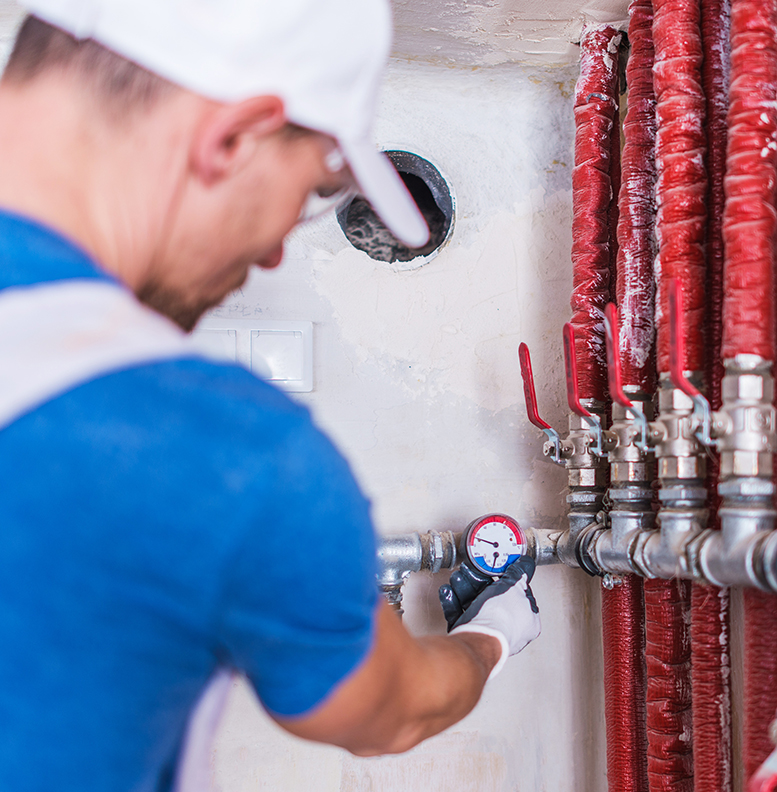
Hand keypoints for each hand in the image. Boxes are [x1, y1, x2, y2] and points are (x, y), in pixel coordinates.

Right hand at [439, 556, 540, 678]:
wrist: (479, 637)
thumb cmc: (501, 617)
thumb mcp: (515, 587)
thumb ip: (521, 573)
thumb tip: (526, 563)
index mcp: (526, 620)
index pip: (517, 595)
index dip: (505, 578)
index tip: (495, 568)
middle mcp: (508, 628)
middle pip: (491, 597)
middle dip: (477, 580)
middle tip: (469, 570)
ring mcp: (487, 632)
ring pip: (473, 605)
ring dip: (463, 588)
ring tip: (457, 578)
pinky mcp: (468, 635)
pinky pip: (459, 615)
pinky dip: (452, 602)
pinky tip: (448, 591)